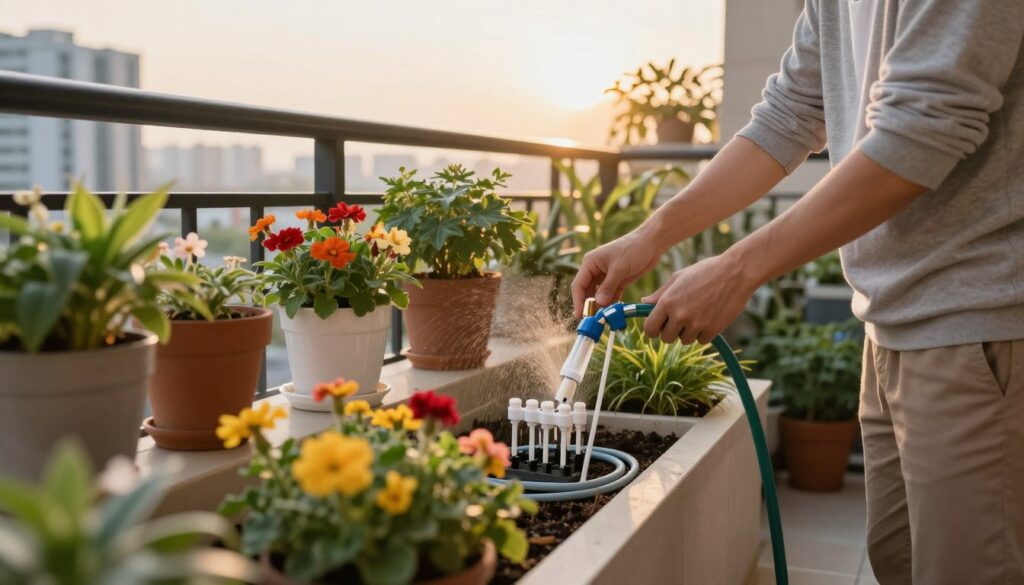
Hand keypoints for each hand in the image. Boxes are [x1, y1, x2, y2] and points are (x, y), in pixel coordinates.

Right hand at [571, 231, 662, 316]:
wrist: (652, 242)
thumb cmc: (633, 249)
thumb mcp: (619, 268)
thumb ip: (608, 286)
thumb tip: (598, 303)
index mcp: (590, 263)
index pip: (578, 284)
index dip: (578, 301)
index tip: (580, 315)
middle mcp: (595, 270)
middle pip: (587, 292)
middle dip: (590, 306)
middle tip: (594, 320)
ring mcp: (606, 276)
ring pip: (599, 295)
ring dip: (601, 306)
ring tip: (605, 318)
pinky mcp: (618, 281)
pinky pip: (611, 295)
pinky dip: (612, 303)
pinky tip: (614, 312)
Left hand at [641, 254, 755, 343]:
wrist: (736, 272)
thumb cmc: (706, 271)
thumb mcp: (679, 277)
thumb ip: (660, 294)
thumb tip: (644, 303)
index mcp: (667, 302)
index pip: (650, 329)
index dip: (653, 329)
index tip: (659, 326)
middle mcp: (680, 315)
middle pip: (666, 338)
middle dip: (671, 331)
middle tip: (680, 320)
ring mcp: (696, 324)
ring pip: (684, 340)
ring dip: (688, 332)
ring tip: (698, 314)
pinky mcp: (712, 330)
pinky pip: (701, 340)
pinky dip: (704, 333)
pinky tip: (710, 317)